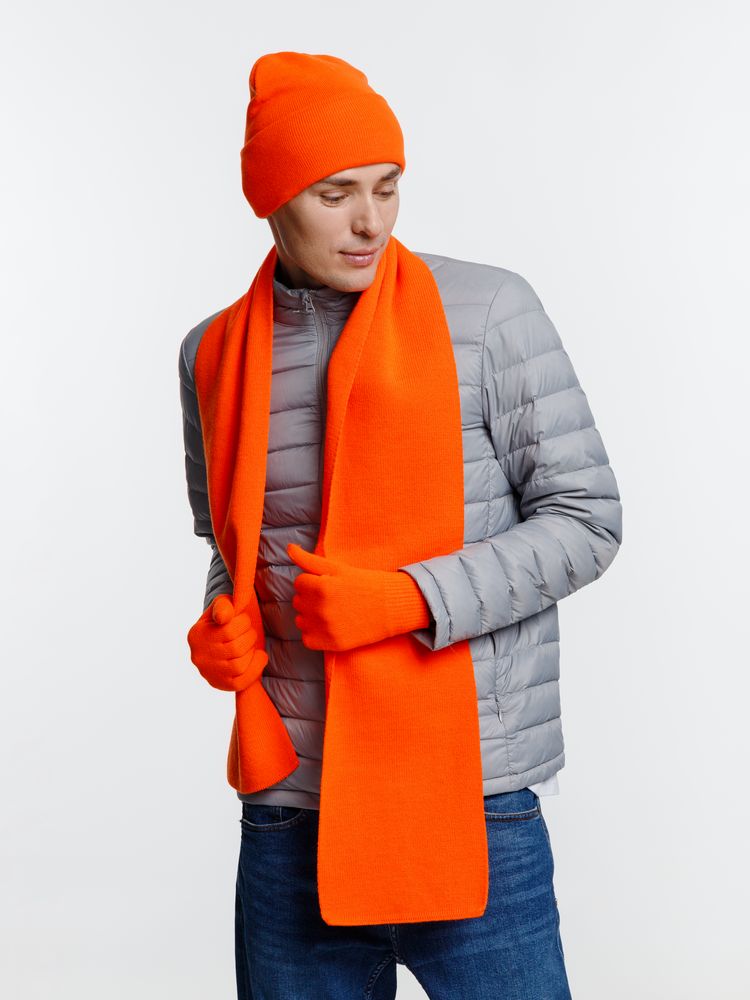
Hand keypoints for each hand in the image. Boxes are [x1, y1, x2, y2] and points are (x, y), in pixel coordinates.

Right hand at [187, 594, 268, 691]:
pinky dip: (255, 668)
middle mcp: (198, 656)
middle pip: (236, 649)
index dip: (244, 623)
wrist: (222, 638)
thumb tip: (224, 617)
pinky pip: (241, 682)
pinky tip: (259, 656)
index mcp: (197, 634)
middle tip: (249, 633)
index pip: (229, 630)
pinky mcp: (220, 684)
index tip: (244, 620)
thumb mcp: (223, 604)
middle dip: (250, 637)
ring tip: (250, 644)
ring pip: (239, 666)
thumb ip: (223, 605)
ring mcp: (208, 673)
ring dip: (251, 652)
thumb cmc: (226, 618)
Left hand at [287, 543, 430, 651]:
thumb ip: (310, 560)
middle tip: (333, 597)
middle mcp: (321, 609)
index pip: (299, 583)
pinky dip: (314, 633)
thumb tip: (289, 548)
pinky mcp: (332, 644)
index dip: (313, 581)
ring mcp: (326, 629)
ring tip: (331, 611)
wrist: (391, 607)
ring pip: (300, 621)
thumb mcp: (338, 568)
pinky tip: (329, 625)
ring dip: (310, 616)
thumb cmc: (365, 583)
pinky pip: (307, 639)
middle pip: (298, 601)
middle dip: (311, 597)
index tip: (329, 583)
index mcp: (321, 587)